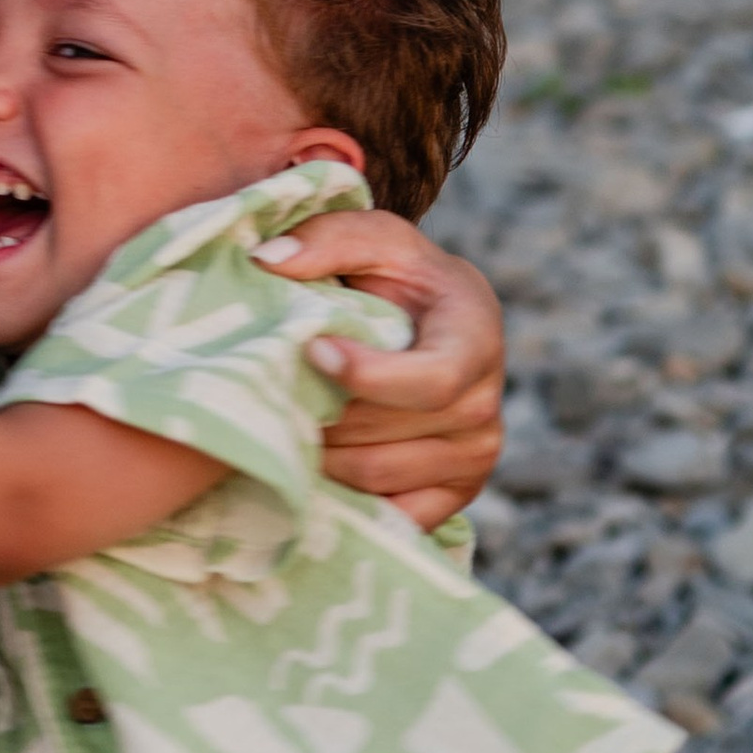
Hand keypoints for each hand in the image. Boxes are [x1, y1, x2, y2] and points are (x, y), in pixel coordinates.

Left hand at [266, 207, 504, 531]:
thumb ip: (326, 238)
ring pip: (376, 474)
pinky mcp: (455, 494)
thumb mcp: (374, 239)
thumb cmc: (400, 275)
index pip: (431, 379)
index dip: (367, 375)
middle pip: (387, 431)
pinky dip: (342, 495)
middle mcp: (486, 403)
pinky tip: (308, 462)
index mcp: (477, 337)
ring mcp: (475, 455)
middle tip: (269, 388)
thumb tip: (267, 259)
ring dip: (318, 451)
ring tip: (281, 418)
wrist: (434, 319)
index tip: (312, 350)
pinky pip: (388, 514)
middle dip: (321, 410)